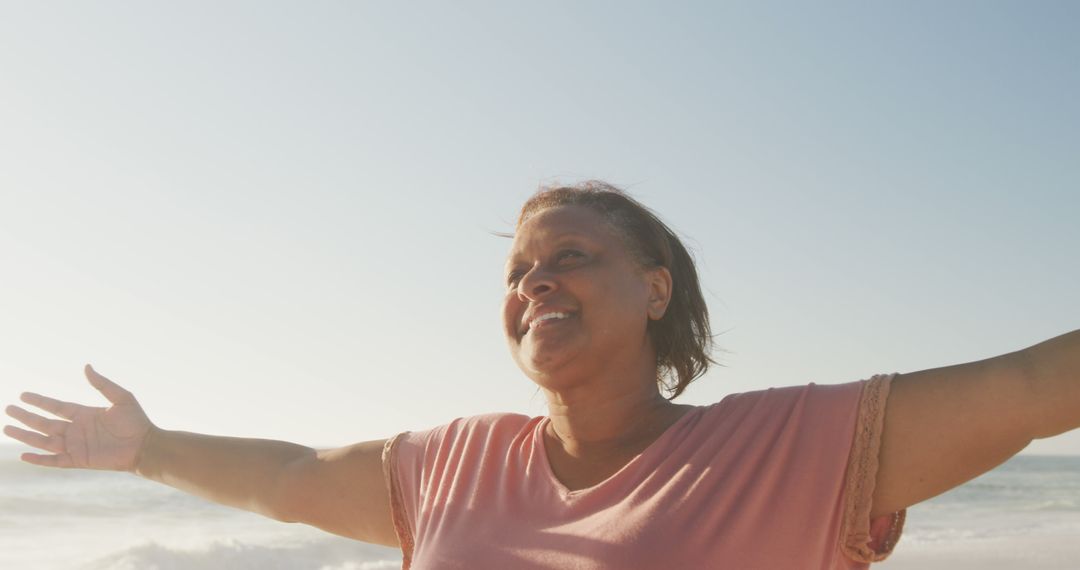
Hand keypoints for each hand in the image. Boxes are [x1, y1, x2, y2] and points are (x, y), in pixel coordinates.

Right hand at [3, 364, 154, 471]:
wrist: (145, 445)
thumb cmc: (136, 421)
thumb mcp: (121, 397)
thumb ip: (102, 384)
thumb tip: (86, 366)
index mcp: (84, 414)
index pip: (56, 406)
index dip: (39, 401)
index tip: (23, 395)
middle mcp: (76, 430)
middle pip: (45, 423)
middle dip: (26, 417)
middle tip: (8, 409)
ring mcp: (76, 446)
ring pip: (44, 440)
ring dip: (26, 435)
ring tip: (7, 428)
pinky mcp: (78, 460)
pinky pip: (54, 460)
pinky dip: (39, 459)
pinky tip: (24, 455)